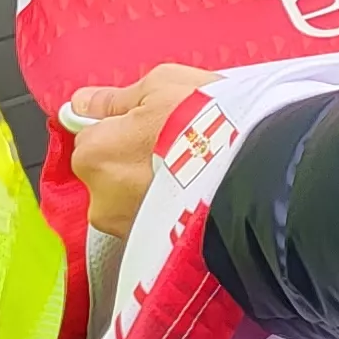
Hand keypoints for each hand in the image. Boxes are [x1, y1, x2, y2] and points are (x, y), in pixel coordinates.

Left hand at [60, 65, 214, 241]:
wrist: (253, 174)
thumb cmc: (204, 127)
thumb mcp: (157, 86)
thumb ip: (113, 99)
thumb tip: (85, 102)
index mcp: (93, 154)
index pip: (89, 136)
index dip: (118, 126)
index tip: (143, 123)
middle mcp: (101, 200)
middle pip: (107, 173)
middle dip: (132, 161)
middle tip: (171, 144)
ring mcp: (129, 231)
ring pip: (129, 201)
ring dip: (149, 188)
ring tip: (189, 171)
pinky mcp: (156, 252)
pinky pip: (151, 224)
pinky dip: (165, 212)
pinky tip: (193, 194)